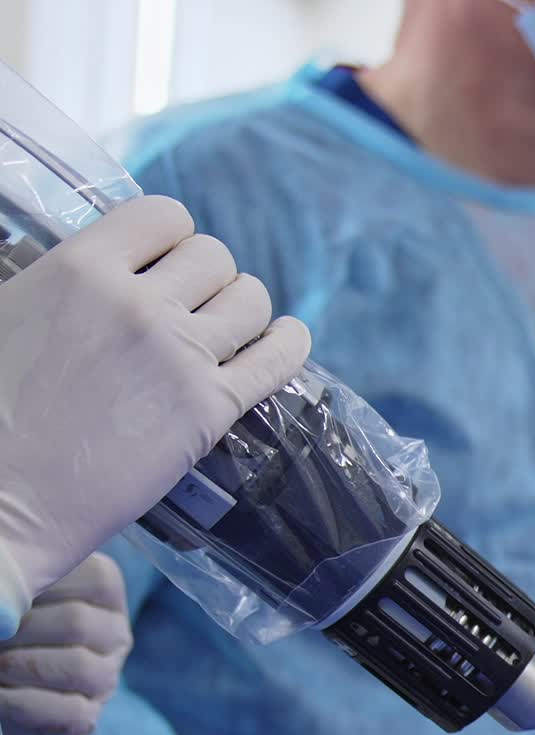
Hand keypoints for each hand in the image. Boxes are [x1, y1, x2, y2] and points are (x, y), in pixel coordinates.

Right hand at [0, 195, 310, 622]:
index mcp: (76, 267)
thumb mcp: (6, 315)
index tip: (167, 266)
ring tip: (234, 332)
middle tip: (197, 311)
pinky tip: (286, 342)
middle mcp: (136, 302)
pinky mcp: (209, 410)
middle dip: (211, 280)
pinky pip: (277, 358)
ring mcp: (179, 355)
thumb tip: (85, 277)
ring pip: (251, 301)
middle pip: (214, 258)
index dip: (172, 241)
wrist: (0, 501)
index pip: (162, 217)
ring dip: (248, 312)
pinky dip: (289, 345)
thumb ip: (56, 287)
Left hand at [0, 554, 131, 734]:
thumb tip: (11, 590)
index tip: (10, 596)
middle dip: (22, 629)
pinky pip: (70, 713)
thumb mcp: (17, 591)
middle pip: (80, 624)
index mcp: (104, 594)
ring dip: (22, 666)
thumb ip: (23, 575)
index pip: (99, 581)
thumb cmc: (3, 623)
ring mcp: (105, 679)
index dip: (46, 586)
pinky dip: (23, 704)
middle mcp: (114, 635)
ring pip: (81, 669)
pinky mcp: (86, 719)